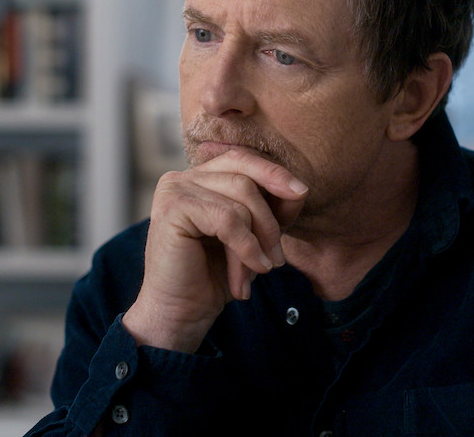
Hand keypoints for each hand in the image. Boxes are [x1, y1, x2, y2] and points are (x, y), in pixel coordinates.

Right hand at [122, 147, 307, 352]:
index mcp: (200, 178)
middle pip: (245, 178)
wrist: (181, 314)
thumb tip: (299, 189)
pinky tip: (248, 273)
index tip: (300, 193)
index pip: (243, 160)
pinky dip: (246, 248)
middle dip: (270, 218)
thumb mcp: (253, 236)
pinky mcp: (173, 208)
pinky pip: (228, 220)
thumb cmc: (214, 276)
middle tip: (278, 257)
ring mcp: (175, 190)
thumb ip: (271, 209)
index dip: (274, 174)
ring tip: (260, 270)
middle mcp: (183, 177)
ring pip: (240, 200)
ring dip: (258, 241)